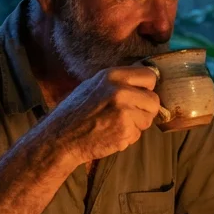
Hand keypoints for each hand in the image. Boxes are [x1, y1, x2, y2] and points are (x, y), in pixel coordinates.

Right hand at [48, 65, 162, 163]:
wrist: (60, 137)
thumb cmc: (76, 112)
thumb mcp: (94, 85)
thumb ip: (119, 83)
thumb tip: (145, 83)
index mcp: (112, 76)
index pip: (150, 76)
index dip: (147, 88)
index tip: (140, 95)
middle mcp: (120, 91)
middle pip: (154, 100)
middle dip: (145, 110)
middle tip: (128, 115)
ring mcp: (124, 112)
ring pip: (148, 119)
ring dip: (137, 125)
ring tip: (115, 124)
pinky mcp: (124, 131)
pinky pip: (138, 134)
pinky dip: (127, 137)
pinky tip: (110, 134)